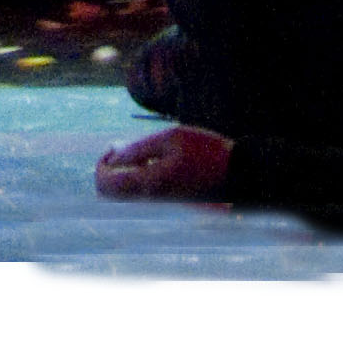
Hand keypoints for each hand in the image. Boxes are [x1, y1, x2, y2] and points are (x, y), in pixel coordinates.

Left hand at [94, 124, 234, 201]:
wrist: (241, 176)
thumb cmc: (207, 153)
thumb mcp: (171, 139)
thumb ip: (138, 148)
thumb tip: (112, 155)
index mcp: (149, 185)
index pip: (105, 185)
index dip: (101, 164)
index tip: (115, 147)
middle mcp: (151, 199)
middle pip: (111, 194)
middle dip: (111, 170)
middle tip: (125, 149)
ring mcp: (161, 204)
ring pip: (127, 194)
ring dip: (126, 172)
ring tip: (146, 151)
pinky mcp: (170, 202)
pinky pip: (143, 193)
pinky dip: (140, 177)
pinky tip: (158, 159)